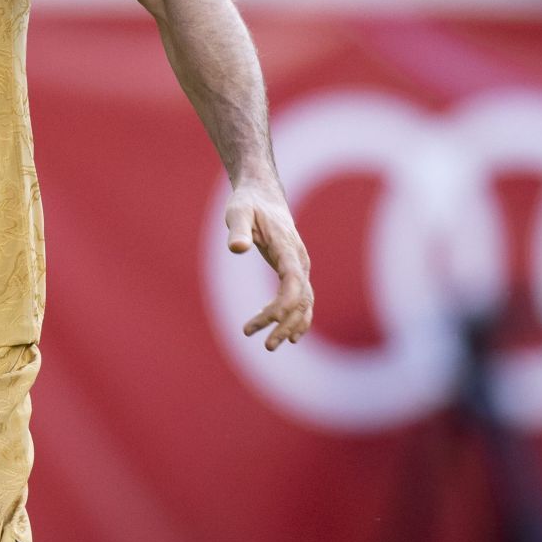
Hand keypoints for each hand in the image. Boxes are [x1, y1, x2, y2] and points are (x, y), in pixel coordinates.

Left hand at [225, 176, 312, 350]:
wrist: (263, 195)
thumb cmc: (248, 203)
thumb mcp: (237, 212)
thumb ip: (238, 229)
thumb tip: (237, 249)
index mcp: (287, 247)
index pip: (293, 281)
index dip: (284, 304)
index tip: (267, 320)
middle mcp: (300, 260)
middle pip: (301, 298)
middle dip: (286, 323)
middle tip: (266, 346)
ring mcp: (300, 266)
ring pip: (304, 302)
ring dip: (291, 325)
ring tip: (271, 345)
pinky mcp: (294, 270)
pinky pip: (301, 298)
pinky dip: (295, 317)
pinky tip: (283, 332)